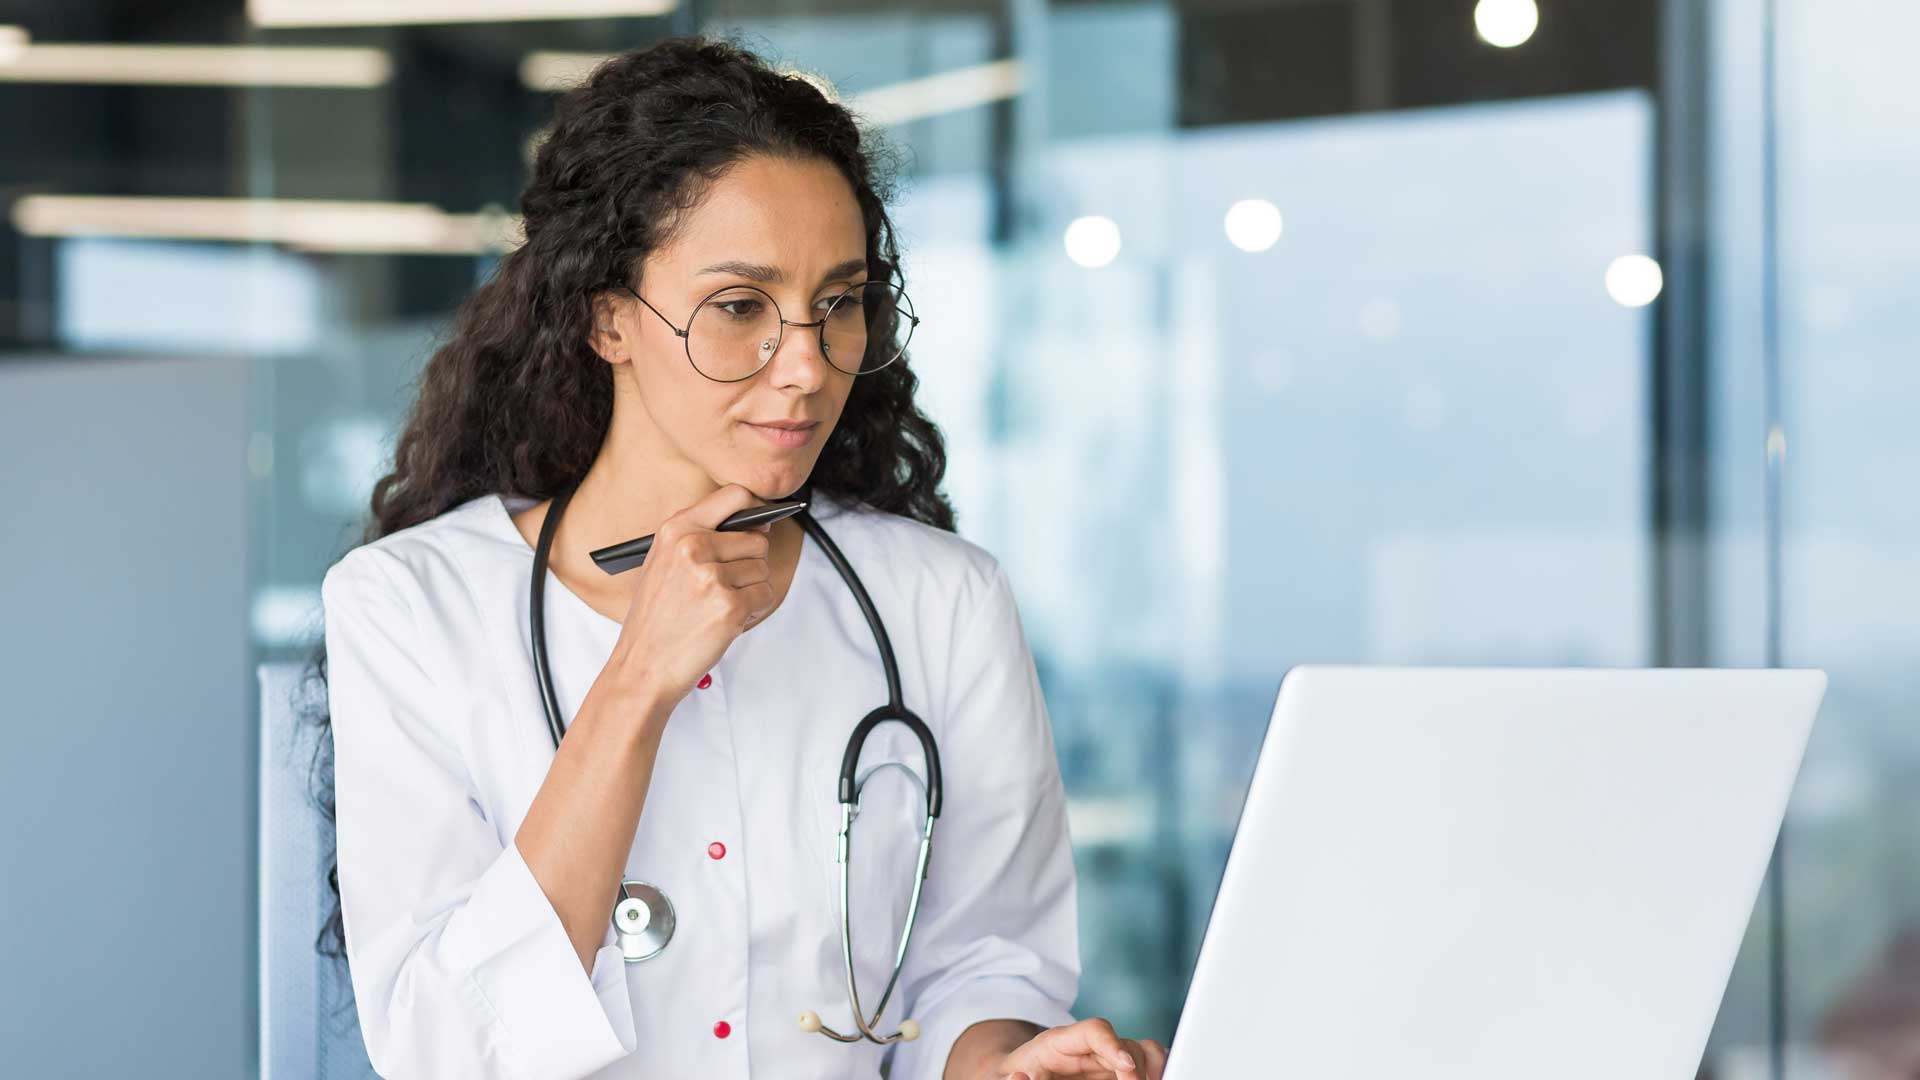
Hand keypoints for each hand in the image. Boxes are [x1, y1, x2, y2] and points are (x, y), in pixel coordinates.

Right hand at [607, 483, 775, 701]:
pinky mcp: (729, 606)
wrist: (642, 667)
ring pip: (763, 569)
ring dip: (750, 590)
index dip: (756, 509)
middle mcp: (692, 547)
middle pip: (757, 539)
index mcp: (676, 530)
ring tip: (718, 606)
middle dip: (749, 564)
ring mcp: (711, 576)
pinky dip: (753, 610)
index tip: (760, 523)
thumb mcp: (664, 562)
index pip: (736, 496)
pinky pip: (765, 595)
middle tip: (723, 586)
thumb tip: (759, 523)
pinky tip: (726, 620)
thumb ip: (702, 535)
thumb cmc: (655, 619)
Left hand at [993, 1017, 1168, 1079]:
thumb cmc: (1012, 1077)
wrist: (1016, 1077)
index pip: (1094, 1030)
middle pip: (1126, 1044)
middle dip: (1139, 1068)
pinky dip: (1156, 1072)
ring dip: (1153, 1069)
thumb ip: (1011, 1079)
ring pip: (1144, 1053)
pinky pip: (1147, 1065)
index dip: (1113, 1044)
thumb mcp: (1005, 1078)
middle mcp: (1088, 1048)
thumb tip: (1019, 1078)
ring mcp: (1105, 1060)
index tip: (1127, 1068)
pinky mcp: (1116, 1073)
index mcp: (1058, 1043)